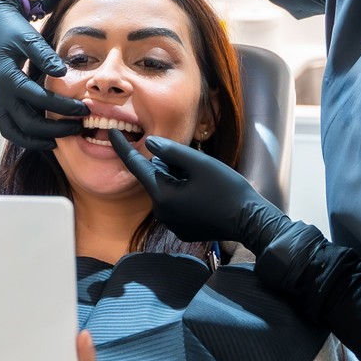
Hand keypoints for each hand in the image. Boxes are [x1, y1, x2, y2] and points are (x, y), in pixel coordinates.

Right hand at [0, 0, 88, 149]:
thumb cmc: (11, 29)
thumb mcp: (28, 37)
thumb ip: (45, 55)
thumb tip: (62, 72)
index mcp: (8, 77)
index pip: (38, 99)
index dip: (62, 106)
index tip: (84, 108)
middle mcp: (1, 93)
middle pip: (27, 122)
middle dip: (54, 129)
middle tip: (78, 128)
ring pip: (14, 132)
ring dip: (37, 140)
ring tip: (60, 141)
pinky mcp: (1, 102)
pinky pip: (9, 128)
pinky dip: (24, 137)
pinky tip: (44, 137)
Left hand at [107, 130, 288, 249]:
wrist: (250, 221)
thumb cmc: (227, 190)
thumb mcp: (199, 163)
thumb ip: (172, 151)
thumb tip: (149, 144)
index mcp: (162, 194)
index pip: (136, 166)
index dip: (122, 146)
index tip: (111, 131)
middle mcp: (161, 212)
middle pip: (157, 177)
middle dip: (170, 166)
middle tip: (197, 166)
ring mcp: (171, 223)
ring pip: (167, 190)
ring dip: (178, 180)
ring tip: (205, 182)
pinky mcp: (182, 229)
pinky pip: (176, 204)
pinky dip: (185, 194)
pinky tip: (206, 196)